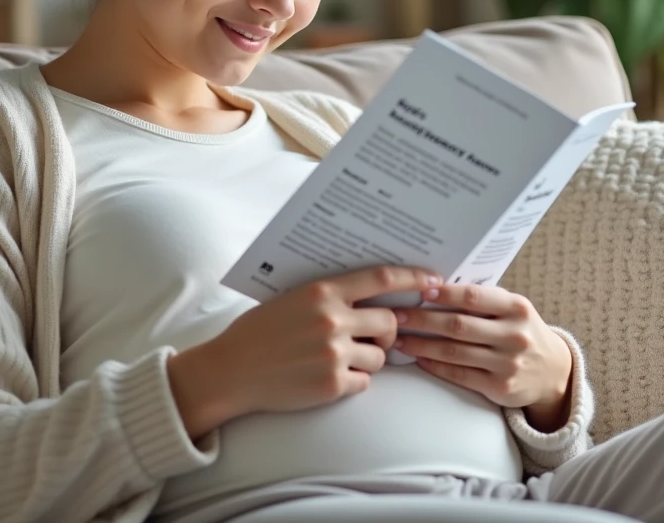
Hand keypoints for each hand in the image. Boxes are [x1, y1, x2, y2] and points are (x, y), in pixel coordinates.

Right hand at [168, 266, 441, 438]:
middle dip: (387, 332)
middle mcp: (332, 320)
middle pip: (389, 323)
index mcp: (323, 292)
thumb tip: (371, 294)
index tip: (432, 281)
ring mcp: (334, 353)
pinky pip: (364, 382)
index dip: (413, 279)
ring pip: (380, 357)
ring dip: (369, 359)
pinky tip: (328, 377)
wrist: (230, 370)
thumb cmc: (258, 332)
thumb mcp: (291, 298)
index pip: (382, 279)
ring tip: (340, 359)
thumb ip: (329, 295)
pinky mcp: (332, 384)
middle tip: (374, 336)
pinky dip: (353, 381)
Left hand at [394, 284, 572, 432]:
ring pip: (454, 352)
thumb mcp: (514, 310)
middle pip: (458, 326)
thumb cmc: (522, 331)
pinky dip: (435, 366)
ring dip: (422, 345)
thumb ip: (484, 300)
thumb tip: (436, 287)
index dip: (444, 294)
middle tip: (396, 316)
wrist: (553, 372)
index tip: (420, 291)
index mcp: (516, 308)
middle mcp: (513, 335)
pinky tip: (418, 359)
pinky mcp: (499, 387)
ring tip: (399, 339)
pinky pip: (459, 375)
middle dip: (422, 320)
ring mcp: (507, 363)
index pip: (474, 297)